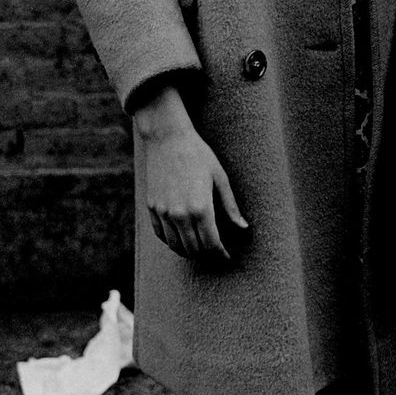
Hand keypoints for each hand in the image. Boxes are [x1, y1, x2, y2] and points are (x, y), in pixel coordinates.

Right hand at [133, 82, 247, 261]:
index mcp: (201, 208)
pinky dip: (172, 242)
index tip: (227, 257)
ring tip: (200, 248)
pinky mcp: (152, 207)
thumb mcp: (220, 177)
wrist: (167, 138)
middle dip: (207, 254)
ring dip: (189, 251)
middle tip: (216, 252)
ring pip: (176, 246)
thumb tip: (243, 227)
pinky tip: (182, 238)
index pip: (211, 243)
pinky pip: (161, 235)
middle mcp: (180, 214)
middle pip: (194, 249)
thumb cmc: (198, 154)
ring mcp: (163, 212)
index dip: (221, 254)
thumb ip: (230, 206)